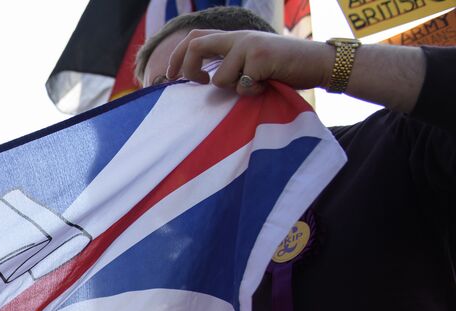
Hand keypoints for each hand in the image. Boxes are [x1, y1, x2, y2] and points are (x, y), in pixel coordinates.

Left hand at [164, 29, 425, 111]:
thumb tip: (198, 85)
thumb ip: (229, 66)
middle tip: (193, 85)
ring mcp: (249, 46)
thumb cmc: (284, 70)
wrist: (319, 62)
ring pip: (219, 77)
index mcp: (234, 38)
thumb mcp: (251, 64)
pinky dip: (250, 93)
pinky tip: (266, 86)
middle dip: (185, 69)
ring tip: (252, 87)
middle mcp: (239, 38)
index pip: (194, 37)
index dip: (177, 57)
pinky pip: (241, 85)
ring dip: (231, 90)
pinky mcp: (261, 57)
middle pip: (195, 45)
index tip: (171, 78)